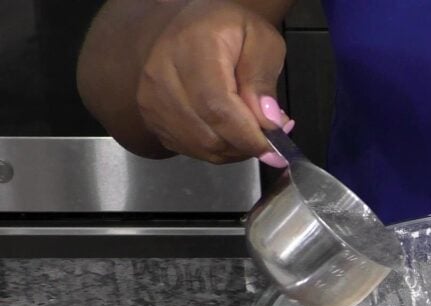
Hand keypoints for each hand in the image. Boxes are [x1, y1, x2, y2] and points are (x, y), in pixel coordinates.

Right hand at [137, 0, 291, 164]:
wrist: (190, 26)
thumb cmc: (228, 29)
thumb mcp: (261, 40)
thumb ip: (263, 79)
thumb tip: (268, 121)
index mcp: (192, 47)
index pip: (217, 107)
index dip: (247, 137)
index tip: (275, 150)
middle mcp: (162, 74)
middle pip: (208, 133)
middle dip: (246, 145)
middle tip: (272, 137)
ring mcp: (151, 98)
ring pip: (200, 146)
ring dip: (233, 149)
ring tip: (252, 129)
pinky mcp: (151, 116)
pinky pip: (190, 148)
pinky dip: (217, 149)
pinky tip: (231, 131)